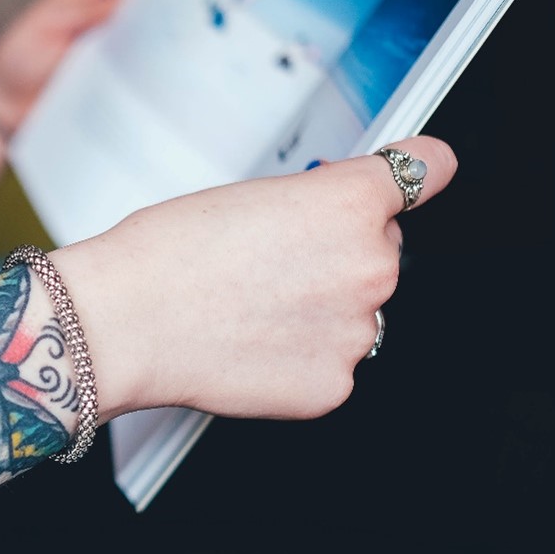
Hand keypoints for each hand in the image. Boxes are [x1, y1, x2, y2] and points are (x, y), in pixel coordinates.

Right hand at [52, 136, 457, 421]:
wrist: (126, 323)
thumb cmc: (168, 255)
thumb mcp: (252, 192)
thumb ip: (319, 199)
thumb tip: (339, 215)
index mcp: (352, 203)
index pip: (428, 168)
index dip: (412, 172)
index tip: (416, 174)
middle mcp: (371, 266)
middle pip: (380, 249)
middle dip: (339, 253)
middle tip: (272, 261)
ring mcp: (357, 332)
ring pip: (356, 312)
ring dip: (320, 310)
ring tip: (250, 306)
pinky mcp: (334, 384)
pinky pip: (332, 363)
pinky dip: (299, 357)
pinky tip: (252, 342)